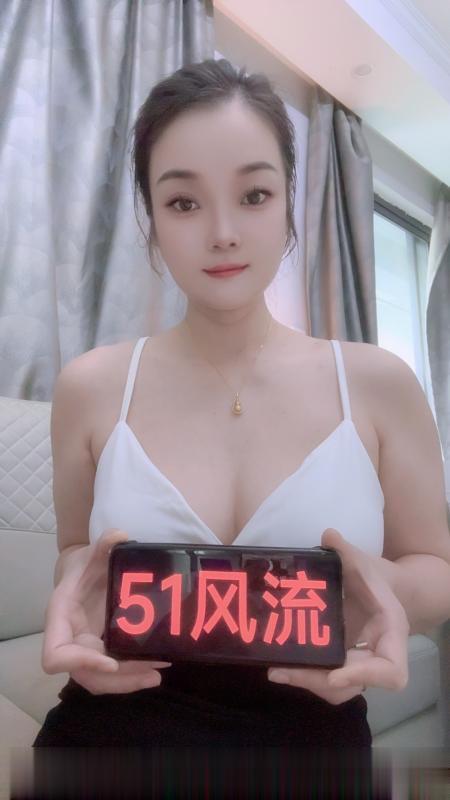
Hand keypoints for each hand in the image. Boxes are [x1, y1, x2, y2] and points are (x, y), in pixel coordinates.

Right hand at [41, 528, 171, 694]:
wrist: (85, 572)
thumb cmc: (85, 565)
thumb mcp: (93, 551)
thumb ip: (105, 542)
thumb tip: (120, 536)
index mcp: (60, 617)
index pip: (56, 654)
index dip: (80, 663)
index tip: (111, 662)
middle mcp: (69, 638)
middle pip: (83, 674)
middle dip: (117, 680)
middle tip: (152, 673)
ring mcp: (84, 648)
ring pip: (99, 679)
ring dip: (127, 682)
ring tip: (157, 675)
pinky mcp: (100, 650)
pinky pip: (111, 672)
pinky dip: (131, 674)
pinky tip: (155, 668)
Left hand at [267, 528, 409, 704]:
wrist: (381, 587)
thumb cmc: (374, 577)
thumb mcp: (362, 562)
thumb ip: (345, 551)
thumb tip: (329, 534)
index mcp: (390, 634)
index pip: (391, 671)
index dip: (365, 677)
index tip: (335, 673)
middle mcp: (378, 656)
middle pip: (354, 686)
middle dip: (318, 680)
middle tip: (283, 671)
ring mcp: (359, 664)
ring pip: (338, 689)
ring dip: (308, 683)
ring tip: (277, 671)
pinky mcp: (342, 664)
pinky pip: (326, 680)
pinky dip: (306, 677)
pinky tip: (281, 668)